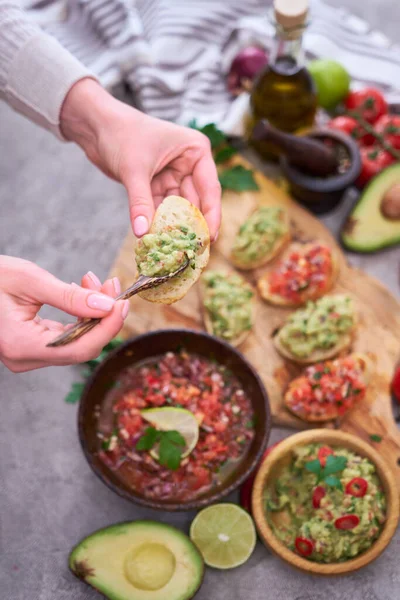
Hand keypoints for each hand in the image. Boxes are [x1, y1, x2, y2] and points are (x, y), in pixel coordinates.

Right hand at [0, 256, 127, 372]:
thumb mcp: (29, 279)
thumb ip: (70, 296)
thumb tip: (107, 306)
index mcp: (22, 345)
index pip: (80, 348)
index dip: (108, 328)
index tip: (123, 303)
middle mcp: (25, 358)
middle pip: (81, 347)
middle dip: (103, 317)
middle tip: (113, 285)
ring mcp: (27, 356)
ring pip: (75, 342)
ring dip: (92, 314)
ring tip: (94, 280)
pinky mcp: (29, 347)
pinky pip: (64, 338)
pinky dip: (78, 316)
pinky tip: (82, 292)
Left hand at [60, 79, 220, 240]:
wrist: (95, 125)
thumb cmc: (120, 134)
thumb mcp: (134, 169)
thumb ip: (140, 202)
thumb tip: (142, 233)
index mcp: (195, 151)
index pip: (210, 188)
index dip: (211, 215)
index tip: (210, 238)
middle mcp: (189, 164)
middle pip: (196, 201)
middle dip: (192, 225)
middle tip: (194, 251)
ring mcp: (173, 175)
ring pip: (178, 208)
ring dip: (174, 227)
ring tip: (175, 250)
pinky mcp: (157, 185)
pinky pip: (162, 209)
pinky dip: (158, 223)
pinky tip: (157, 239)